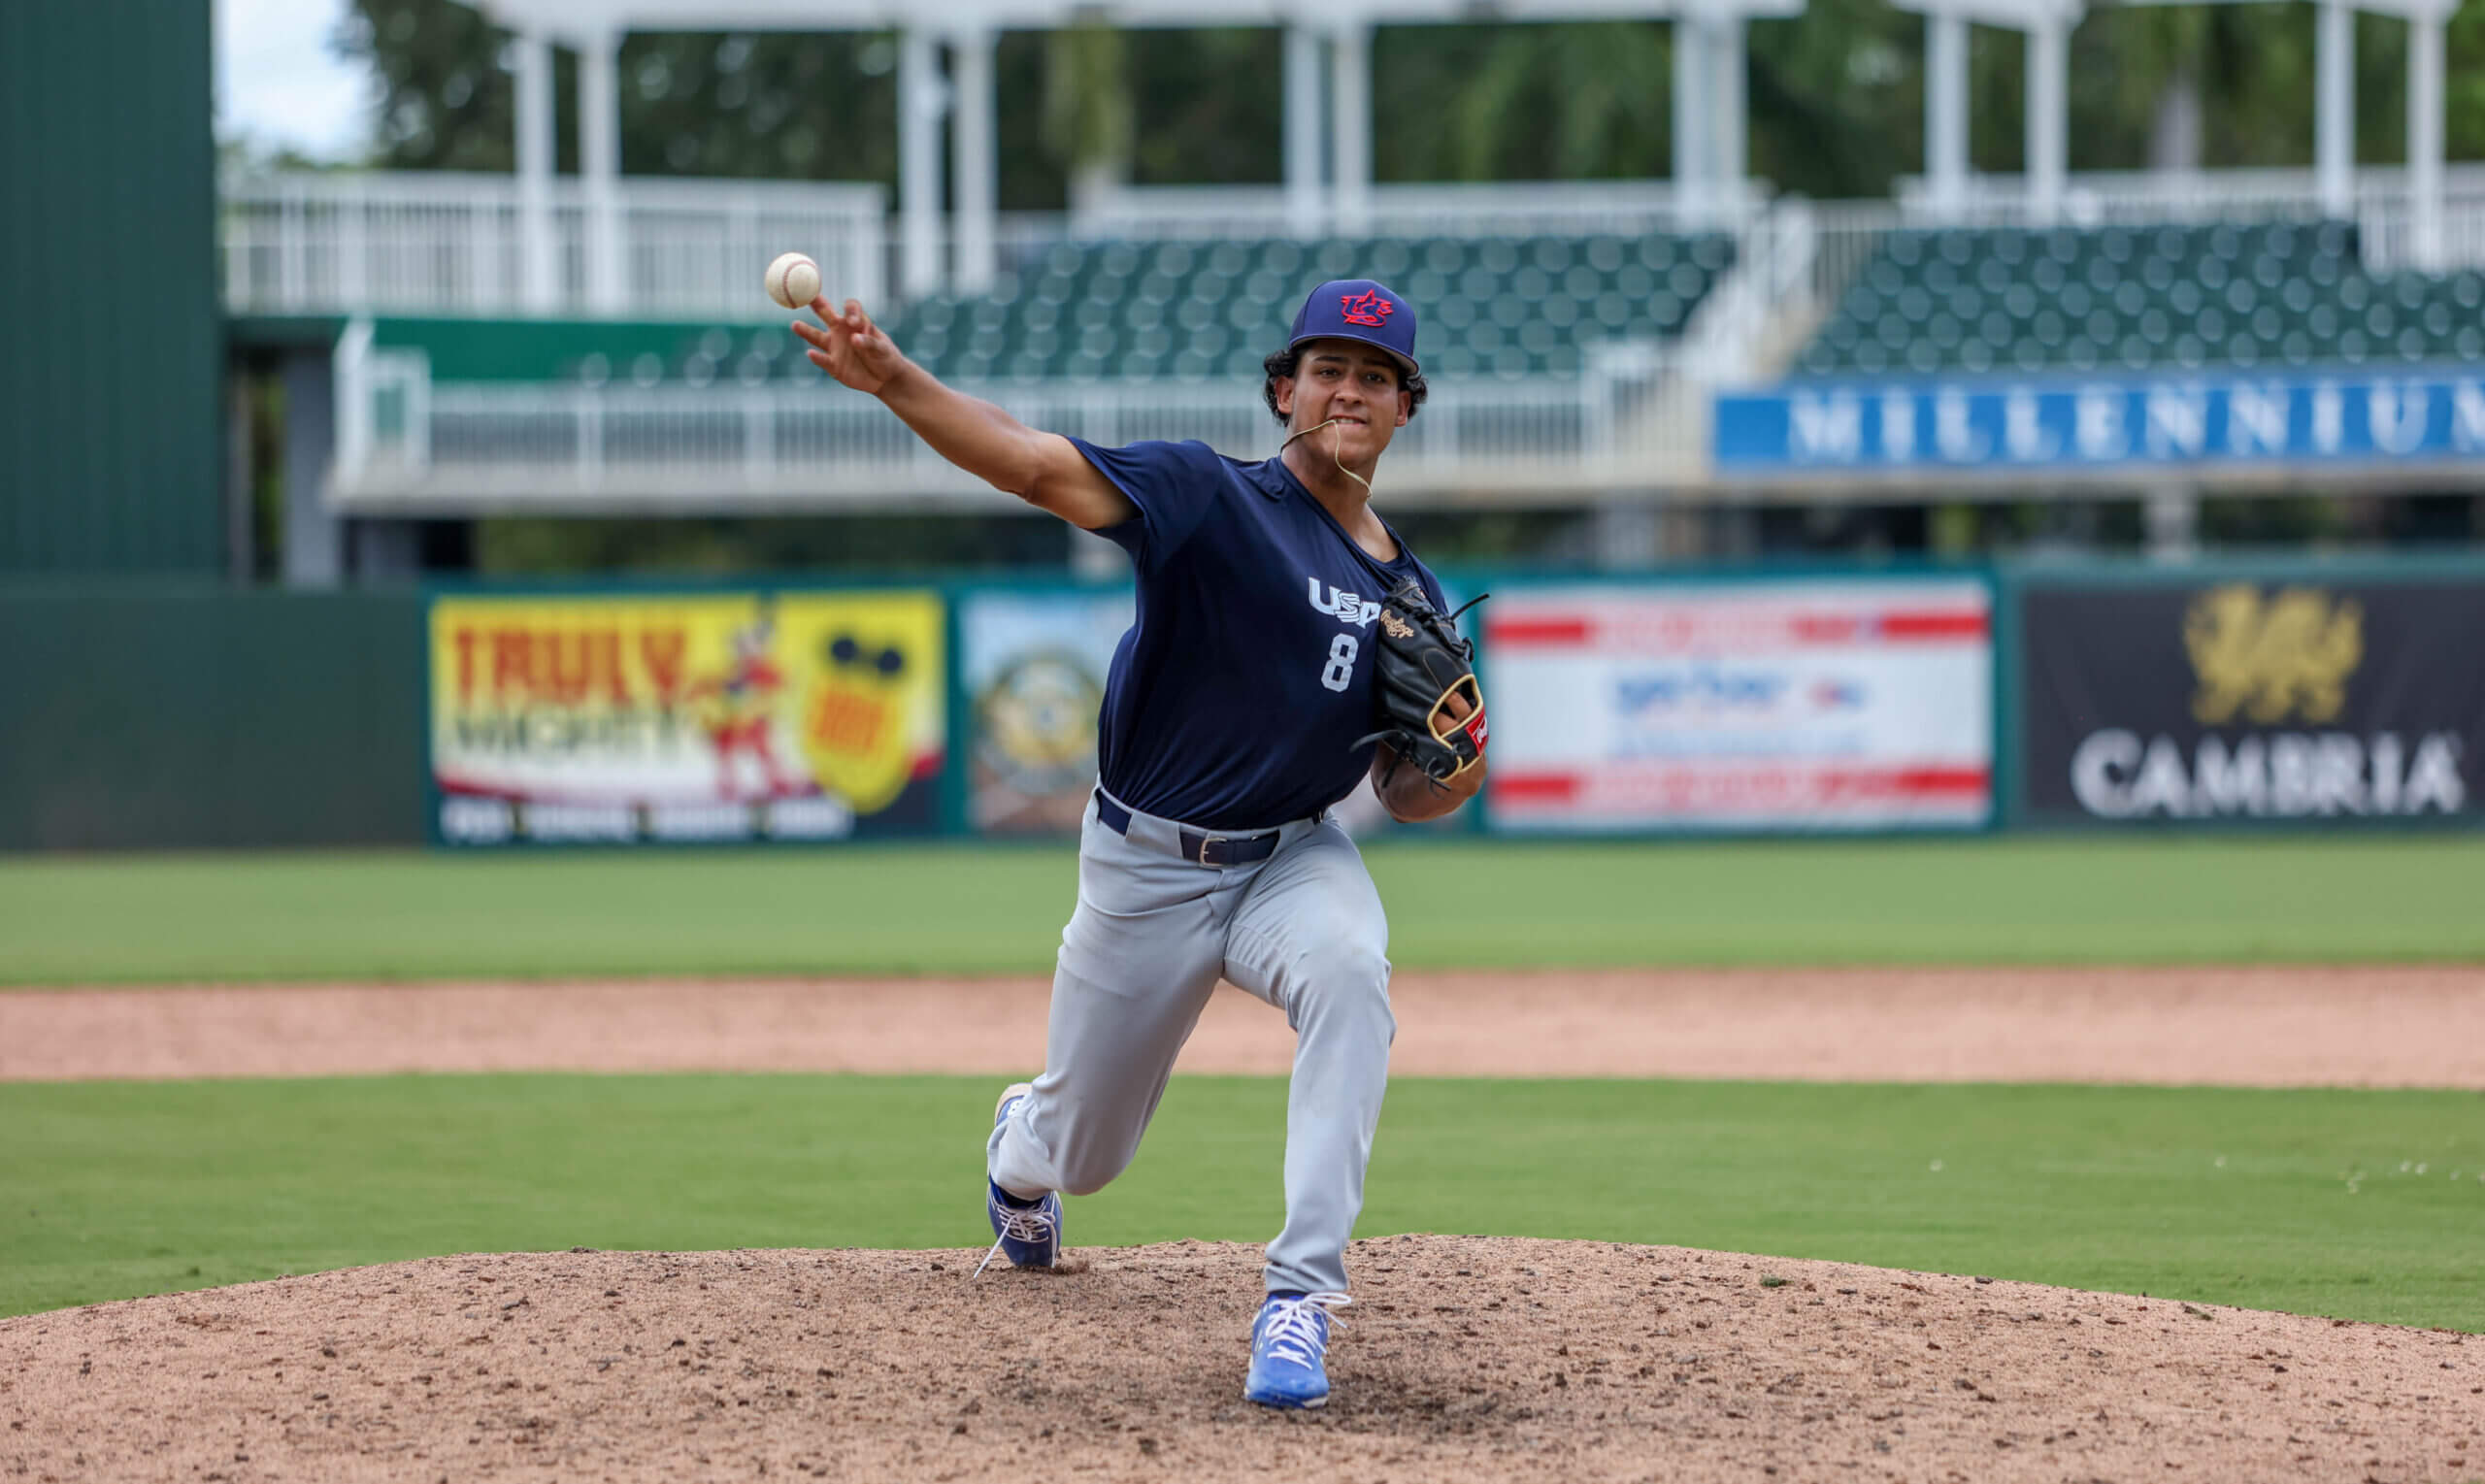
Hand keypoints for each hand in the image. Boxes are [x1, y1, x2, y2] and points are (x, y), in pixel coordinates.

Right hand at [792, 297, 907, 395]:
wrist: (885, 379)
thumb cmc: (886, 357)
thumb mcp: (883, 349)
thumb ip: (869, 342)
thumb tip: (854, 338)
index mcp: (856, 323)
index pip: (850, 308)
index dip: (850, 311)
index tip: (852, 321)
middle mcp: (842, 331)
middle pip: (826, 314)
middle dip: (816, 303)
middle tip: (804, 295)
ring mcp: (835, 348)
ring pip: (817, 337)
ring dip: (806, 331)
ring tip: (794, 324)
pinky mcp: (834, 365)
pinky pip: (823, 360)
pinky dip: (817, 358)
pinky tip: (811, 354)